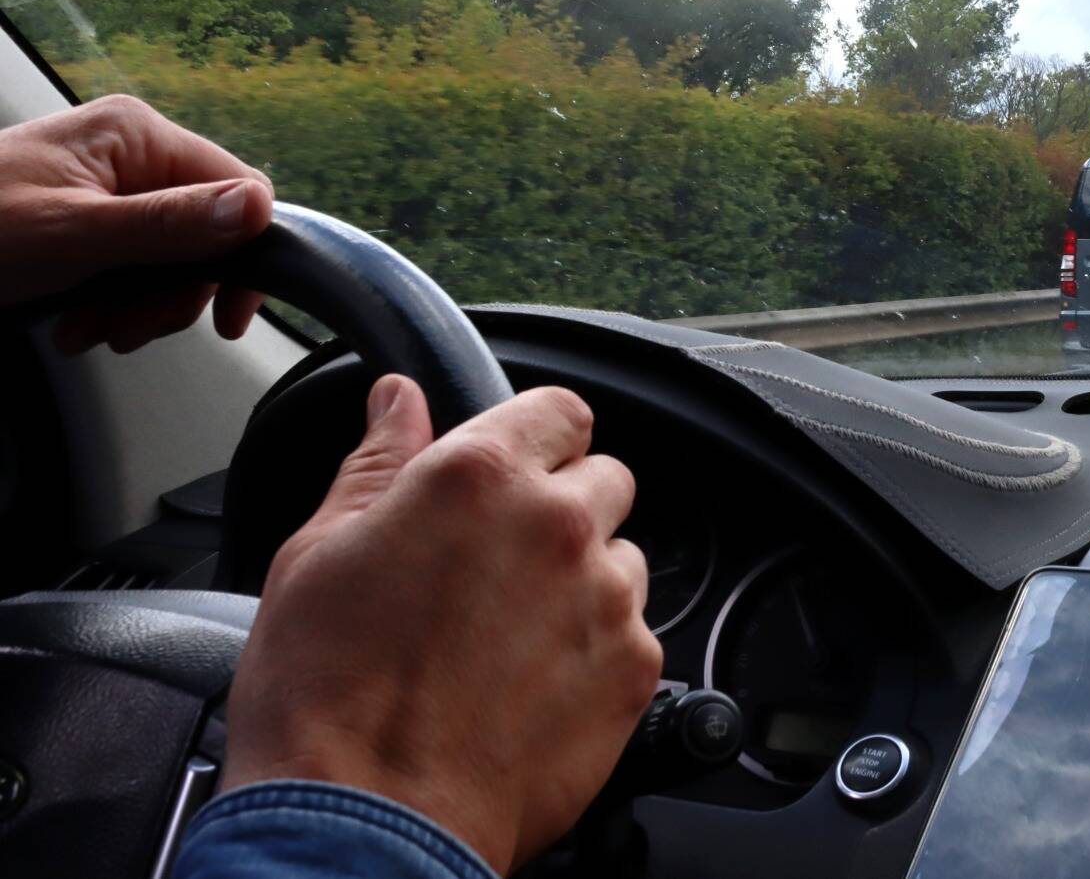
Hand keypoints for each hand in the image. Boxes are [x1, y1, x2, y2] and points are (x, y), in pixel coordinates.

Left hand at [0, 94, 273, 351]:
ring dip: (138, 308)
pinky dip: (112, 305)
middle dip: (173, 293)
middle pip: (207, 233)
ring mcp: (107, 188)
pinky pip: (132, 267)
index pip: (239, 189)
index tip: (226, 314)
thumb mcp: (74, 236)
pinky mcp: (86, 221)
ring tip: (90, 328)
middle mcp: (129, 154)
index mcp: (135, 135)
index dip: (242, 257)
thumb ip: (170, 223)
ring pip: (171, 259)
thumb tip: (258, 208)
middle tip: (130, 328)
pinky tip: (75, 322)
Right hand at [221, 377, 660, 873]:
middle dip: (564, 508)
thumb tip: (397, 400)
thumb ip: (377, 464)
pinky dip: (596, 652)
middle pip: (604, 480)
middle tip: (499, 566)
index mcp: (480, 478)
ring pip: (624, 559)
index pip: (561, 410)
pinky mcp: (635, 669)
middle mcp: (558, 525)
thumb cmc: (325, 698)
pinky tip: (530, 686)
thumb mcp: (319, 554)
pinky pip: (634, 634)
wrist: (368, 824)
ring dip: (583, 582)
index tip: (517, 468)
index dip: (538, 438)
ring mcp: (606, 598)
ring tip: (508, 638)